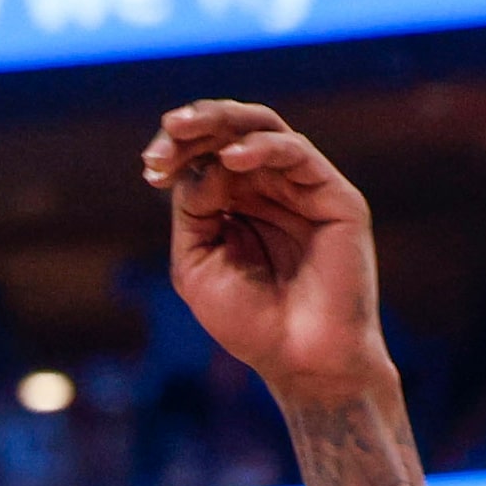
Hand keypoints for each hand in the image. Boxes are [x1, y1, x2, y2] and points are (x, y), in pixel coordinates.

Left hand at [141, 100, 391, 400]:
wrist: (300, 360)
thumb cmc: (249, 322)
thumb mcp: (197, 263)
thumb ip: (193, 211)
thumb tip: (203, 164)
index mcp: (234, 204)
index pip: (204, 157)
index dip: (177, 151)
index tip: (149, 166)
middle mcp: (269, 189)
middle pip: (232, 133)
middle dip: (197, 125)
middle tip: (169, 128)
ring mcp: (303, 189)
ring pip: (265, 131)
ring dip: (224, 125)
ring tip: (188, 129)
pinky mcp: (336, 196)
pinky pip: (298, 155)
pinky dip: (263, 148)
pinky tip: (232, 158)